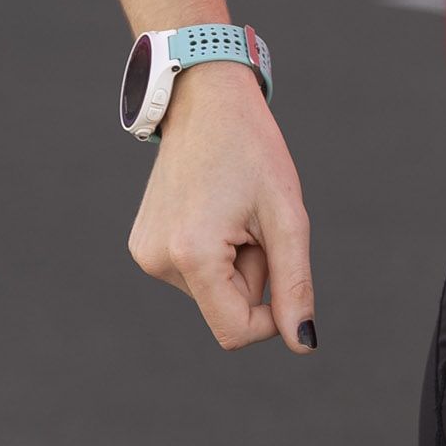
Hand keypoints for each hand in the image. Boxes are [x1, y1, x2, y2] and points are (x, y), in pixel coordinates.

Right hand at [127, 64, 316, 351]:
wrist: (206, 102)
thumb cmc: (253, 152)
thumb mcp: (287, 217)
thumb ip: (294, 285)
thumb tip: (303, 344)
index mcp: (191, 255)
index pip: (235, 332)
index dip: (271, 319)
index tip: (286, 277)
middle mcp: (157, 261)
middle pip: (227, 308)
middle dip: (253, 273)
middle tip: (253, 219)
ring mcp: (144, 254)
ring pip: (212, 291)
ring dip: (235, 261)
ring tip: (233, 210)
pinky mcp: (143, 245)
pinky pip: (194, 272)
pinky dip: (215, 252)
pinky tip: (215, 209)